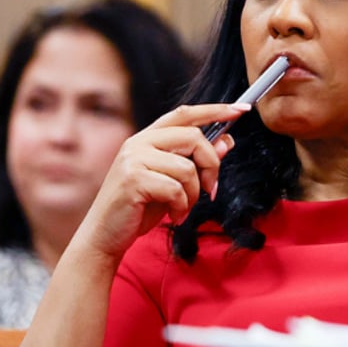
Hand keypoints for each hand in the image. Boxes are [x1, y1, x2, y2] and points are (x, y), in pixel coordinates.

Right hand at [74, 103, 248, 262]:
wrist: (105, 236)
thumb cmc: (139, 209)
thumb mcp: (174, 182)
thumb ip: (196, 161)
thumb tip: (226, 141)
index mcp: (148, 138)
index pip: (185, 114)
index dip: (215, 110)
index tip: (242, 110)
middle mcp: (139, 142)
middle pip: (194, 137)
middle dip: (211, 165)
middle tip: (210, 189)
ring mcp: (133, 159)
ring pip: (188, 167)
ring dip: (194, 194)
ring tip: (183, 208)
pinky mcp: (133, 179)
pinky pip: (176, 188)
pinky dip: (182, 207)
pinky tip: (173, 216)